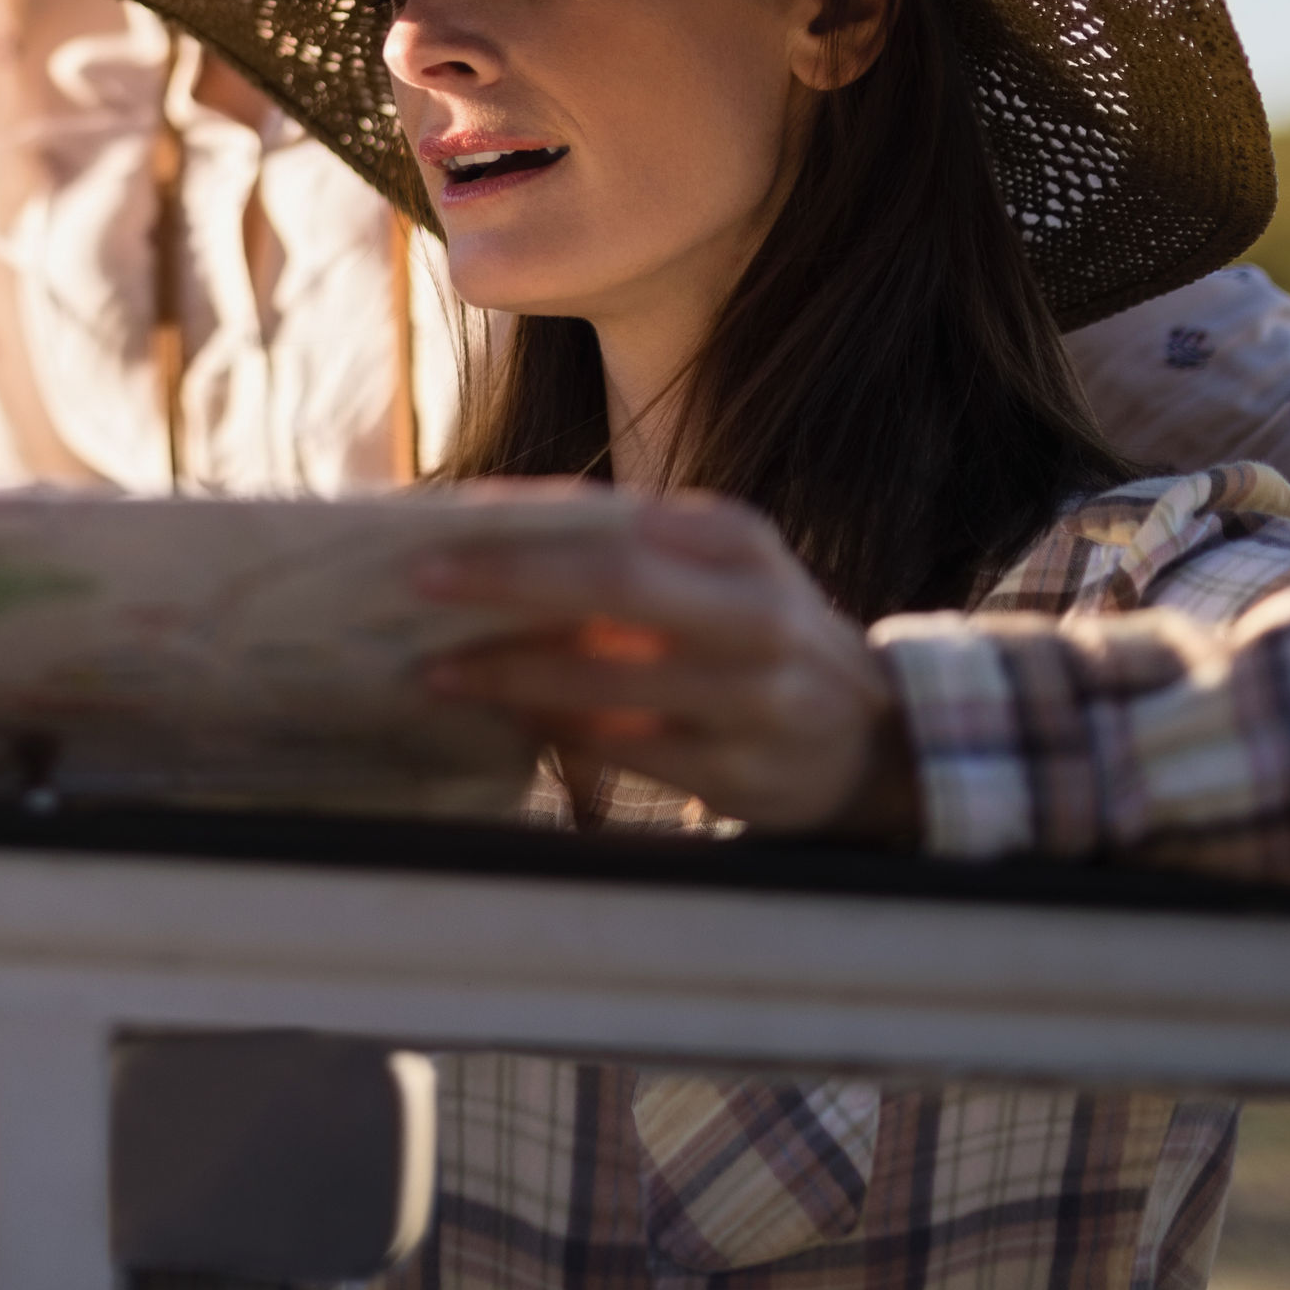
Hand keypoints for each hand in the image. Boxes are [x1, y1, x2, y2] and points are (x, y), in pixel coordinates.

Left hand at [414, 494, 918, 841]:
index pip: (615, 517)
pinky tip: (509, 719)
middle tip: (416, 582)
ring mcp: (756, 698)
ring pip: (609, 683)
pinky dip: (557, 734)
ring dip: (511, 675)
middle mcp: (757, 611)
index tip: (441, 520)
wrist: (873, 738)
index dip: (525, 519)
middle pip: (615, 585)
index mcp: (740, 542)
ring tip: (437, 671)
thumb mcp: (718, 572)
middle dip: (506, 582)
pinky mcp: (741, 773)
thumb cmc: (755, 636)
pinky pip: (625, 753)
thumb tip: (484, 529)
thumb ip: (626, 548)